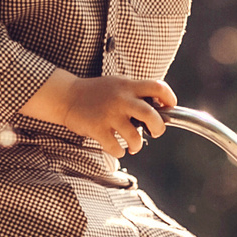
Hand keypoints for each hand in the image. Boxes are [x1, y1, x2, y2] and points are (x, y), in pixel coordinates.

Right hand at [23, 71, 174, 156]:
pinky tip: (117, 148)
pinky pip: (116, 148)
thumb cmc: (95, 92)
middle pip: (151, 115)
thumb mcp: (118, 84)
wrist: (66, 96)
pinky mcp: (97, 128)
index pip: (158, 87)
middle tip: (155, 132)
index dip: (169, 98)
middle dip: (159, 128)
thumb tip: (159, 108)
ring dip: (138, 145)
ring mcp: (109, 115)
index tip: (169, 107)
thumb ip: (136, 93)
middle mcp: (121, 99)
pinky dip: (119, 152)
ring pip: (134, 137)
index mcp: (128, 86)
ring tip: (134, 145)